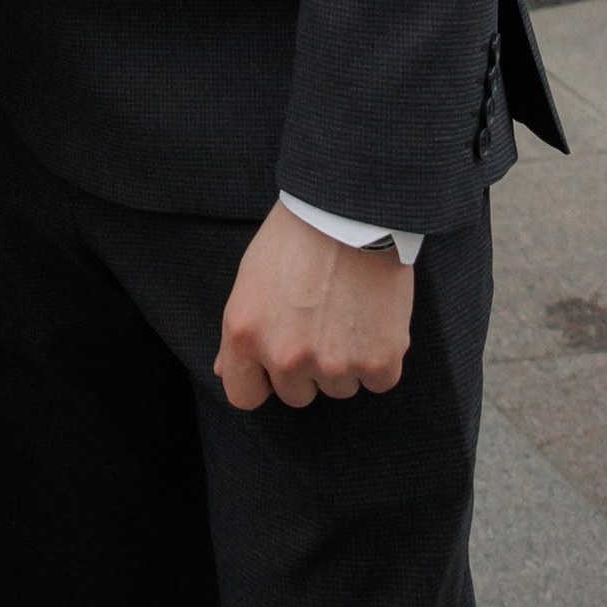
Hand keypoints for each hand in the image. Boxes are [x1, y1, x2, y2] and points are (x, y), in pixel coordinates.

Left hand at [215, 203, 413, 410]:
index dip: (261, 380)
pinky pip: (378, 381)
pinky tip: (373, 317)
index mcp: (245, 334)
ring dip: (345, 361)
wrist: (351, 210)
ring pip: (339, 388)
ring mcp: (333, 364)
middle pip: (296, 395)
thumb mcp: (251, 278)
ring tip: (347, 311)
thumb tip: (226, 371)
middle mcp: (286, 356)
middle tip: (318, 322)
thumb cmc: (296, 237)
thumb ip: (240, 333)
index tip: (274, 365)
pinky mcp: (378, 363)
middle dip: (306, 367)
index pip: (244, 396)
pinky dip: (380, 356)